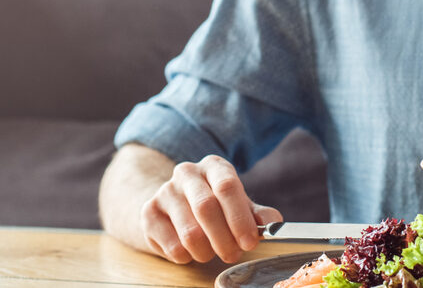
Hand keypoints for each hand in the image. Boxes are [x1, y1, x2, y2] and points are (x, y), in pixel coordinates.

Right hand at [140, 154, 281, 263]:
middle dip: (224, 239)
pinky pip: (172, 246)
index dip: (240, 217)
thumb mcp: (238, 204)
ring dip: (206, 250)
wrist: (171, 206)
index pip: (227, 186)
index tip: (250, 241)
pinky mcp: (148, 213)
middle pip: (206, 208)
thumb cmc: (213, 205)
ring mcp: (165, 192)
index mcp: (214, 166)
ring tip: (212, 252)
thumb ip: (257, 214)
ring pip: (189, 232)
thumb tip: (274, 223)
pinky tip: (191, 251)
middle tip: (234, 254)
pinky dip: (187, 256)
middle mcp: (187, 173)